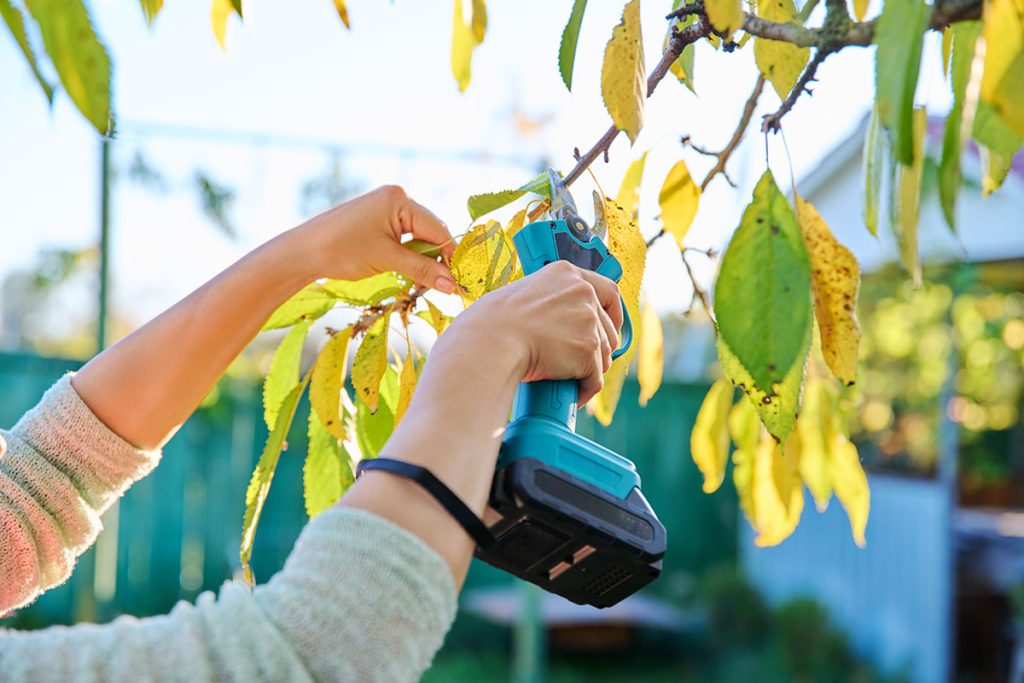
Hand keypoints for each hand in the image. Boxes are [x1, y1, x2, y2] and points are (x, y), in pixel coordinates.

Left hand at [294, 185, 456, 292]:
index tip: (459, 281)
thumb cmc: (341, 251)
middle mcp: (396, 197)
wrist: (302, 252)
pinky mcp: (377, 218)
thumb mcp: (387, 260)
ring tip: (423, 282)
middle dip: (436, 259)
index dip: (449, 256)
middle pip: (430, 231)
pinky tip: (409, 271)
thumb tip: (452, 285)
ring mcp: (386, 207)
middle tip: (443, 287)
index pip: (437, 229)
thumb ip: (422, 270)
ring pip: (418, 236)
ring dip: (423, 259)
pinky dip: (409, 254)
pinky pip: (404, 236)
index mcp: (399, 199)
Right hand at [446, 261, 623, 403]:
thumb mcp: (524, 296)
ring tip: (568, 379)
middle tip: (583, 362)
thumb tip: (558, 324)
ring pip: (603, 355)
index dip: (614, 314)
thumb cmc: (493, 324)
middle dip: (599, 348)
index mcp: (566, 274)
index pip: (609, 290)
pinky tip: (572, 394)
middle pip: (608, 328)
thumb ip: (549, 302)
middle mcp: (583, 292)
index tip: (610, 327)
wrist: (489, 342)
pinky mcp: (588, 350)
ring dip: (589, 370)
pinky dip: (585, 390)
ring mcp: (588, 321)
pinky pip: (595, 379)